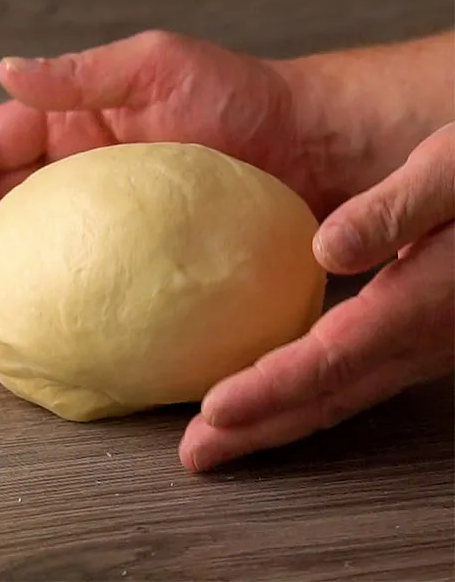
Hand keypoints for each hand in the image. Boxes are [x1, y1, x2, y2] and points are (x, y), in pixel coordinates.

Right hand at [0, 30, 308, 290]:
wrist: (304, 148)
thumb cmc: (241, 101)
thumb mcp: (158, 66)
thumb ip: (84, 76)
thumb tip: (7, 74)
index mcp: (82, 121)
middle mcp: (87, 167)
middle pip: (0, 195)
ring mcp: (111, 214)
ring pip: (28, 235)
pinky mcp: (139, 251)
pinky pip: (78, 267)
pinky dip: (41, 282)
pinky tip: (13, 300)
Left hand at [180, 122, 454, 471]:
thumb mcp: (452, 176)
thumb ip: (397, 211)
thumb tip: (328, 249)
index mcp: (418, 304)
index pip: (329, 362)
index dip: (270, 391)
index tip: (212, 412)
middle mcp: (414, 342)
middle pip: (324, 400)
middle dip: (256, 431)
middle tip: (198, 453)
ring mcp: (412, 348)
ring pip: (335, 398)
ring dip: (272, 422)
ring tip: (220, 436)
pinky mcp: (407, 338)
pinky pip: (345, 381)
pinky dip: (299, 397)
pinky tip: (269, 394)